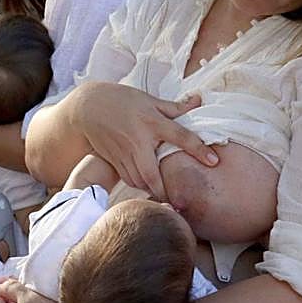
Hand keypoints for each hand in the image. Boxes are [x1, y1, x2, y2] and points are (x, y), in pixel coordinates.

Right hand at [73, 82, 217, 199]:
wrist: (87, 108)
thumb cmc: (122, 101)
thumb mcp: (149, 100)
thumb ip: (175, 107)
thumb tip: (199, 100)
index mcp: (152, 122)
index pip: (180, 136)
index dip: (198, 148)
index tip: (214, 161)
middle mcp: (138, 140)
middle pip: (152, 173)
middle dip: (165, 190)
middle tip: (181, 202)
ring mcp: (124, 152)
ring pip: (139, 180)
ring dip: (152, 190)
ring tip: (168, 198)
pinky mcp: (114, 160)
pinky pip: (128, 179)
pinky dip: (139, 185)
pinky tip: (148, 186)